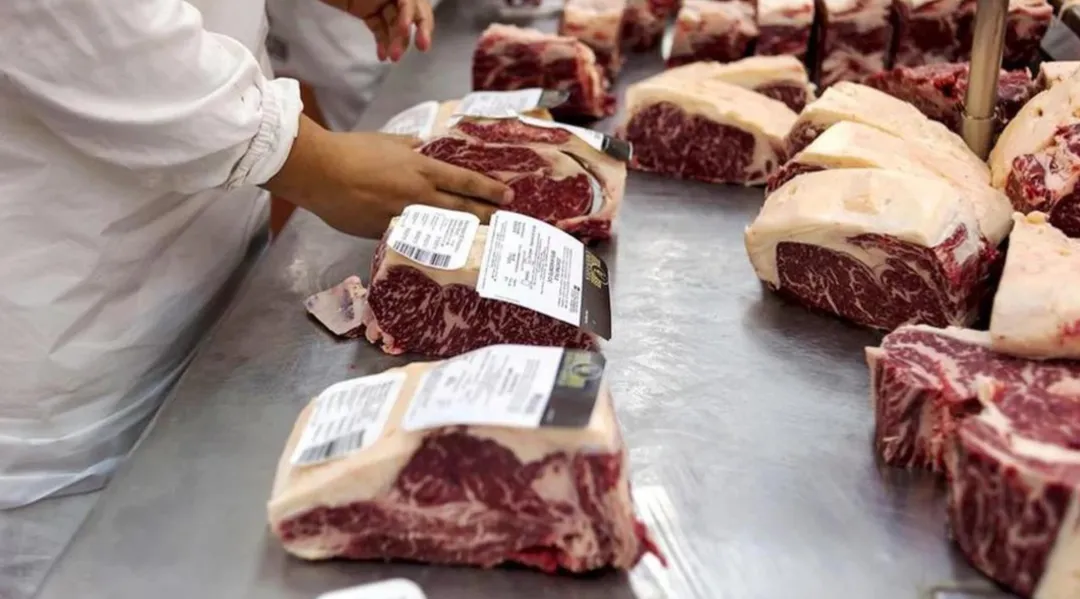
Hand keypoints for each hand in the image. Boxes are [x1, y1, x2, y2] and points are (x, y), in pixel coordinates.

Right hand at [266, 116, 511, 238]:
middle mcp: (418, 196)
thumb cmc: (353, 150)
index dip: (489, 190)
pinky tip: (442, 250)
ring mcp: (404, 217)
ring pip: (442, 229)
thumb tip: (426, 146)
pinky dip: (429, 243)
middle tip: (505, 223)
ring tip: (483, 240)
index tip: (507, 196)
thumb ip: (412, 146)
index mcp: (422, 169)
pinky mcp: (385, 233)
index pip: (465, 181)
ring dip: (464, 235)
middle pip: (461, 210)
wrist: (321, 172)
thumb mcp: (389, 140)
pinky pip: (413, 238)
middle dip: (486, 217)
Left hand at [322, 0, 434, 61]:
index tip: (406, 29)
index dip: (411, 13)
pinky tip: (382, 55)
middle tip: (422, 47)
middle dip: (419, 29)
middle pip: (412, 10)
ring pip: (396, 23)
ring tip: (393, 58)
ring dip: (398, 41)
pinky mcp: (367, 12)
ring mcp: (379, 1)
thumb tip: (405, 1)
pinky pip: (380, 28)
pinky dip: (383, 42)